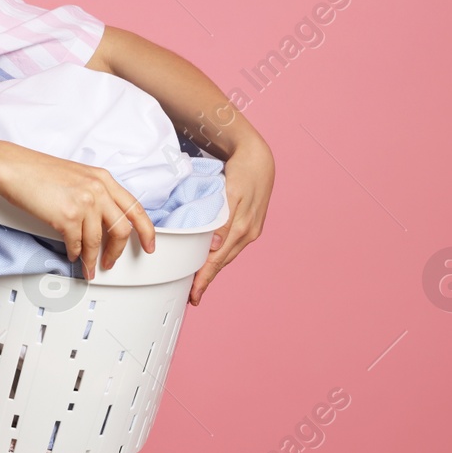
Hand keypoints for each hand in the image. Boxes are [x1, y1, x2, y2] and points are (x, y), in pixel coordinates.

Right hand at [0, 144, 155, 279]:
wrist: (14, 168)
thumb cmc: (38, 172)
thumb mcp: (77, 176)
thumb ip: (94, 194)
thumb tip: (102, 221)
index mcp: (103, 178)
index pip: (135, 208)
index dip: (147, 230)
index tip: (149, 244)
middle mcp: (98, 189)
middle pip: (123, 229)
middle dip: (118, 251)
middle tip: (111, 262)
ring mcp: (84, 202)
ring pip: (98, 241)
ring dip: (93, 259)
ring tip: (89, 267)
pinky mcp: (67, 216)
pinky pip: (77, 244)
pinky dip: (76, 253)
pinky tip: (72, 255)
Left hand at [190, 139, 273, 305]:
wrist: (259, 157)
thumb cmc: (242, 171)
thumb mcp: (232, 192)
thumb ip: (223, 221)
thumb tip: (214, 246)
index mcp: (242, 228)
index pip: (217, 260)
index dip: (205, 278)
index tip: (194, 295)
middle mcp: (248, 233)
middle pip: (223, 261)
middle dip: (207, 278)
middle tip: (192, 295)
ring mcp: (251, 230)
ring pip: (227, 255)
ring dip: (214, 268)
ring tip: (200, 281)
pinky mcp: (251, 225)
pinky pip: (232, 245)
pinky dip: (221, 255)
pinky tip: (213, 258)